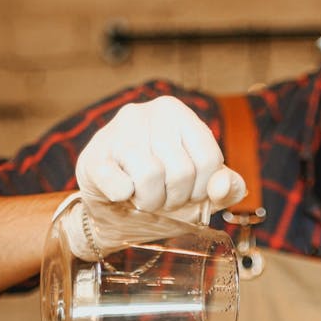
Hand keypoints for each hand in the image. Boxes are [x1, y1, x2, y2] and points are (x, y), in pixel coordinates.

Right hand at [75, 97, 246, 224]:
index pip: (209, 160)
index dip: (201, 189)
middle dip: (174, 198)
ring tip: (143, 197)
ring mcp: (118, 130)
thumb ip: (226, 187)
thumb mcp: (200, 190)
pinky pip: (119, 185)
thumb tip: (222, 185)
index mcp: (179, 113)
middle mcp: (149, 112)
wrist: (111, 208)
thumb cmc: (161, 191)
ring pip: (150, 177)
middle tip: (161, 197)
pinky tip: (121, 191)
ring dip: (150, 201)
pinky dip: (124, 198)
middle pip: (182, 171)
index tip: (187, 192)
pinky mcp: (94, 155)